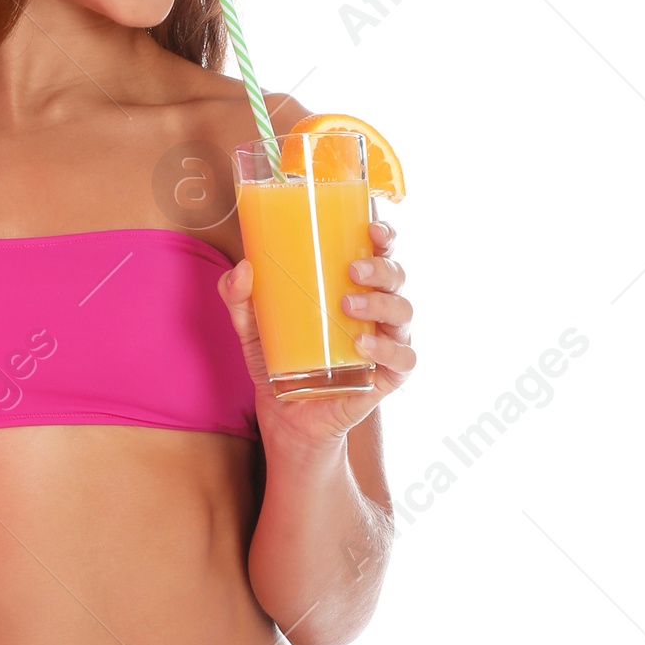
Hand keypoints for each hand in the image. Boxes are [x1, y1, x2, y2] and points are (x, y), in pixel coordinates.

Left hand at [217, 215, 414, 452]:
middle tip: (352, 270)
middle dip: (382, 268)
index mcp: (352, 288)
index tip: (371, 227)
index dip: (385, 236)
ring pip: (403, 313)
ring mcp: (385, 342)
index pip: (380, 253)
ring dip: (381, 305)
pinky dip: (388, 350)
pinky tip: (364, 346)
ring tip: (349, 306)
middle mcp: (376, 311)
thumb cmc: (278, 361)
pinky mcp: (387, 376)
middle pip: (396, 277)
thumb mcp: (251, 328)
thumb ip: (240, 298)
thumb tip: (242, 268)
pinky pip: (403, 359)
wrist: (286, 418)